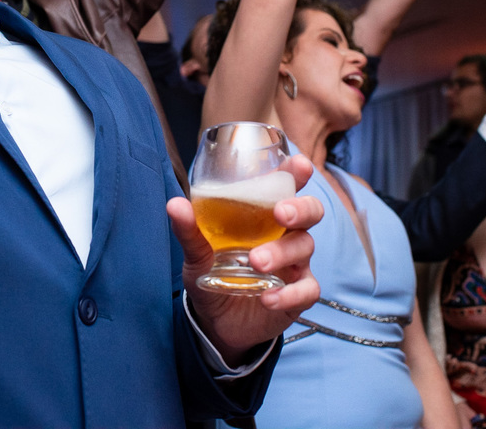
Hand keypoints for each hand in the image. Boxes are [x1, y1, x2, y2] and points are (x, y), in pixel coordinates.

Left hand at [167, 153, 323, 364]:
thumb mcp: (197, 253)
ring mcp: (294, 264)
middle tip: (280, 213)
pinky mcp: (297, 294)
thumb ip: (190, 231)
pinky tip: (267, 298)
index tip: (298, 165)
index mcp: (264, 215)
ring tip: (256, 262)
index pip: (287, 186)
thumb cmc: (212, 274)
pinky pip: (306, 289)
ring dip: (282, 252)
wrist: (215, 321)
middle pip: (310, 211)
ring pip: (305, 247)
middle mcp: (285, 234)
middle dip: (301, 208)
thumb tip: (175, 204)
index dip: (297, 173)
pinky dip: (289, 293)